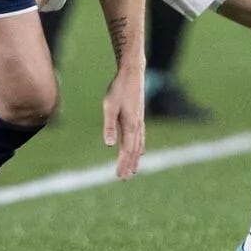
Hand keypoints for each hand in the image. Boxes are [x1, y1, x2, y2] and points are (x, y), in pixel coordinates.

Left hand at [101, 65, 145, 179]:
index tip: (119, 176)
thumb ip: (109, 126)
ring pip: (139, 145)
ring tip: (133, 170)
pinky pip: (141, 137)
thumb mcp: (109, 106)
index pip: (127, 150)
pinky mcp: (139, 116)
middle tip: (124, 178)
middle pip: (134, 151)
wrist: (133, 73)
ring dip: (135, 159)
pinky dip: (140, 148)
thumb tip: (109, 145)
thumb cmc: (118, 88)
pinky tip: (140, 151)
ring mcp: (140, 121)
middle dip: (129, 165)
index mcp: (130, 125)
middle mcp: (137, 126)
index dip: (123, 164)